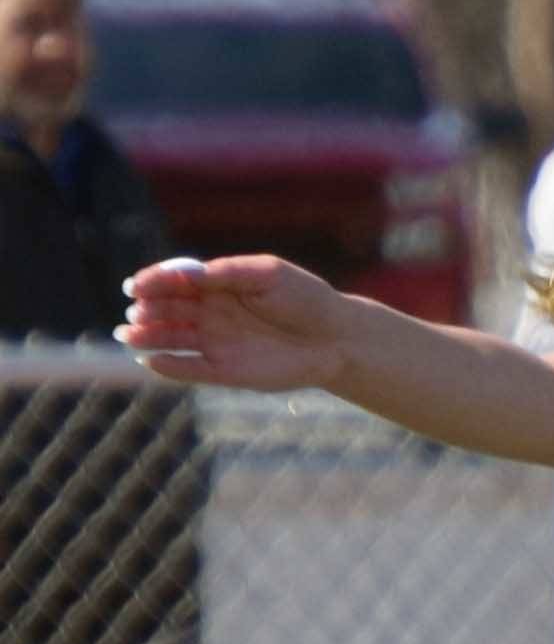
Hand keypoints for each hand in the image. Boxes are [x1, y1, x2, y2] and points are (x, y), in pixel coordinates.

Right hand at [117, 254, 355, 391]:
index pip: (177, 282)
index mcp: (220, 285)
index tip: (135, 285)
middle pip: (168, 310)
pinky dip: (168, 366)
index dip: (154, 282)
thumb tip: (187, 273)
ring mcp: (215, 342)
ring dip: (147, 337)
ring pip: (170, 339)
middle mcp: (212, 313)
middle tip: (137, 311)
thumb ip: (227, 273)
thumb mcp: (268, 275)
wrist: (335, 337)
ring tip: (130, 334)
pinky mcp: (223, 370)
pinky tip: (151, 360)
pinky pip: (188, 369)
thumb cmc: (304, 298)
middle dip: (148, 309)